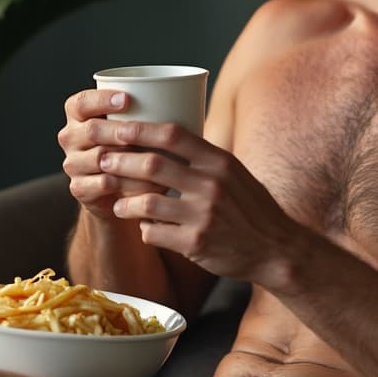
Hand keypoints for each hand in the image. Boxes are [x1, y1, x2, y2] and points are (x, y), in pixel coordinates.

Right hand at [58, 89, 167, 219]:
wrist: (115, 189)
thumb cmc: (130, 146)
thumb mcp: (132, 124)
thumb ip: (141, 111)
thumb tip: (179, 96)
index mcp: (77, 113)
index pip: (82, 102)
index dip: (102, 99)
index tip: (128, 99)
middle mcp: (70, 136)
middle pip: (92, 130)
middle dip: (119, 131)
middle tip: (144, 133)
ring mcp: (72, 163)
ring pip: (99, 159)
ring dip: (129, 160)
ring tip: (157, 161)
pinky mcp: (79, 188)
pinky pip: (103, 184)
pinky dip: (128, 184)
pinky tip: (149, 183)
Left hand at [93, 119, 302, 283]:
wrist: (276, 250)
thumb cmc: (251, 208)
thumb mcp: (234, 173)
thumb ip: (204, 157)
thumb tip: (166, 136)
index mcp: (219, 161)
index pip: (172, 134)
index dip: (139, 129)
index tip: (115, 126)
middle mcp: (211, 184)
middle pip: (152, 164)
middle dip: (119, 161)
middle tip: (101, 161)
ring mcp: (203, 215)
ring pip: (146, 202)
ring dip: (125, 203)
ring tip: (118, 204)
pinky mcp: (196, 244)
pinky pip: (154, 233)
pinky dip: (145, 230)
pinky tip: (146, 229)